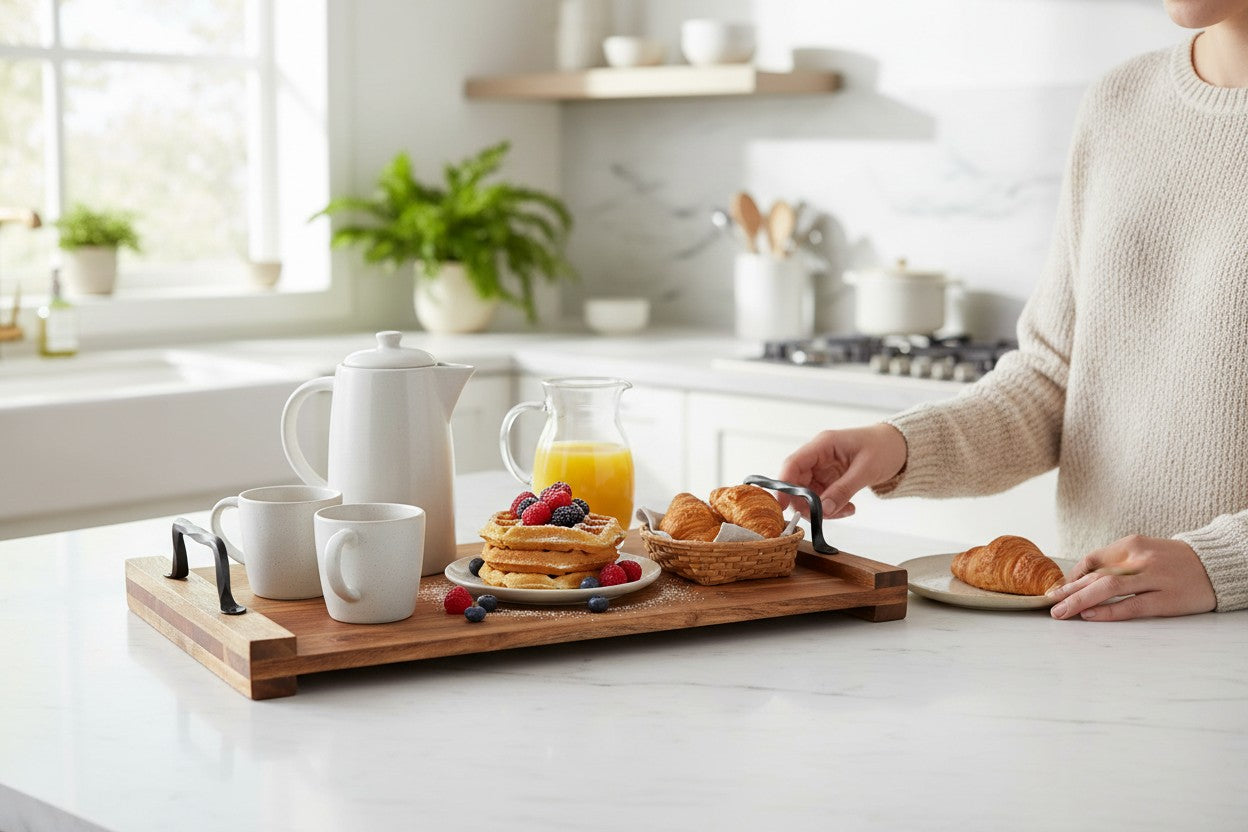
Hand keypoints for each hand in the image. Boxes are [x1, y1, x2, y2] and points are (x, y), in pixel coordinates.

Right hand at [775, 423, 907, 519]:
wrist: (900, 447)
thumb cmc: (884, 447)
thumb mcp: (865, 470)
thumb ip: (843, 490)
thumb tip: (823, 509)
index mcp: (823, 445)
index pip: (793, 464)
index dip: (783, 484)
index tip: (782, 505)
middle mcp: (818, 456)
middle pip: (797, 482)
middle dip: (807, 503)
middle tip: (821, 516)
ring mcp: (823, 469)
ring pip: (809, 494)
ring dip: (822, 508)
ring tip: (845, 511)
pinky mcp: (830, 480)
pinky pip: (822, 499)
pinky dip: (832, 508)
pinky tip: (848, 508)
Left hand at [1048, 535, 1215, 620]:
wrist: (1216, 564)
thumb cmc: (1174, 560)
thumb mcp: (1144, 551)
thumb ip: (1117, 562)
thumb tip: (1082, 580)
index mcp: (1132, 544)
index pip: (1092, 560)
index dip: (1072, 576)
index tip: (1058, 590)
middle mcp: (1140, 558)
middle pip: (1096, 575)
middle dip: (1069, 591)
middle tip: (1050, 603)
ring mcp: (1154, 578)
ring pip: (1108, 588)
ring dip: (1080, 601)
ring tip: (1062, 613)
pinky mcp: (1167, 599)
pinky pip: (1131, 606)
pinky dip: (1108, 611)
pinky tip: (1090, 615)